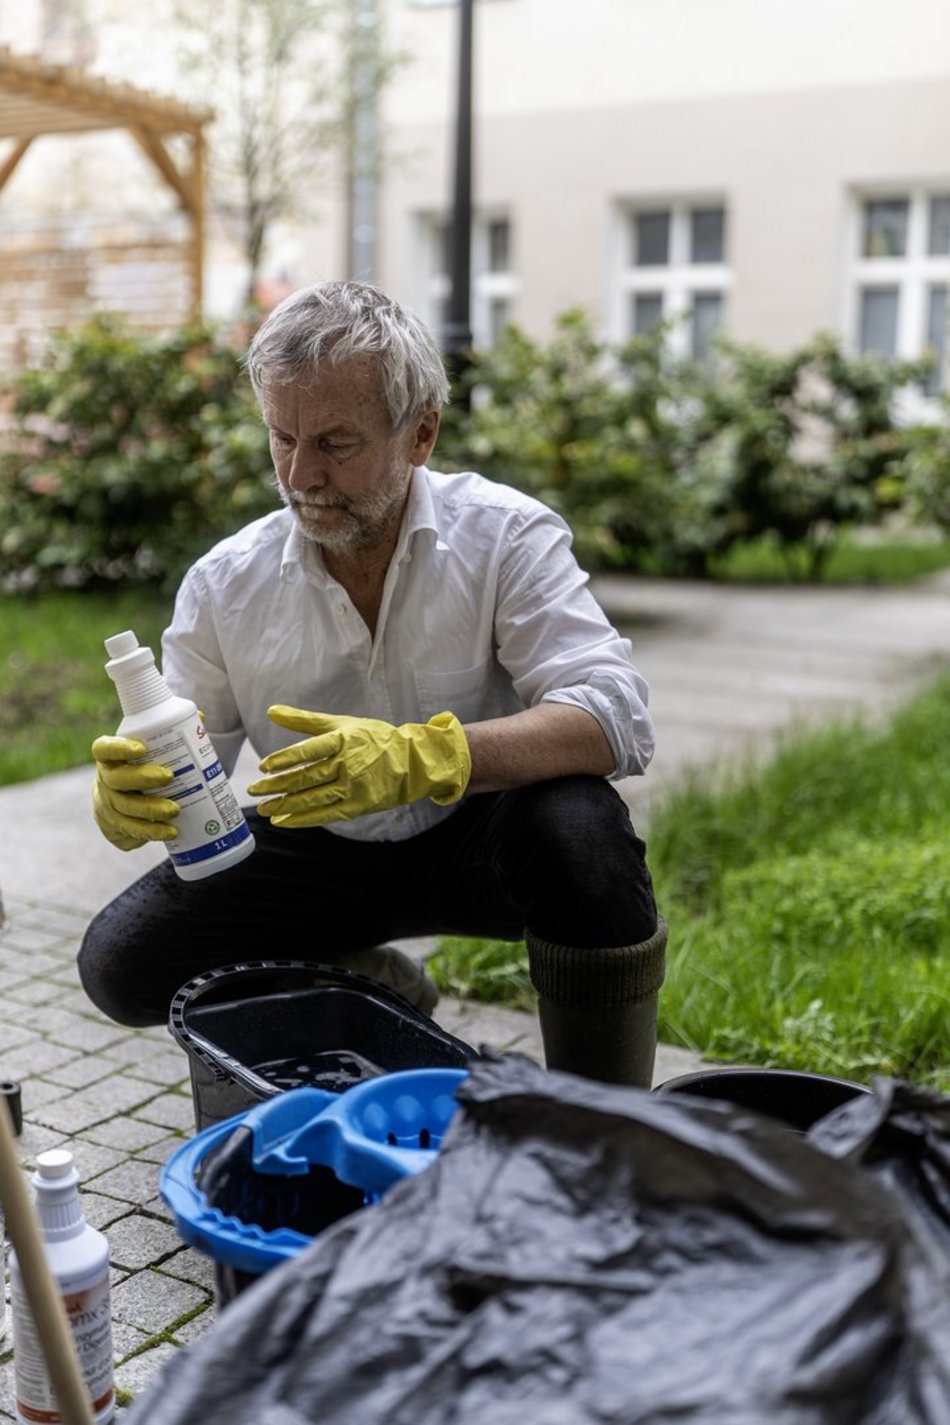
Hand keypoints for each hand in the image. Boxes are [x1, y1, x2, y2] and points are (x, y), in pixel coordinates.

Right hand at [92, 735, 179, 850]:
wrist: (127, 800)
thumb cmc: (145, 769)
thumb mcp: (154, 752)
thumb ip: (173, 734)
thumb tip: (201, 718)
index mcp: (110, 758)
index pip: (104, 749)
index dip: (119, 748)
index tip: (142, 748)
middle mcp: (104, 781)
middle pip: (116, 780)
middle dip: (142, 779)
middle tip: (169, 777)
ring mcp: (107, 807)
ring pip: (124, 810)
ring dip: (150, 812)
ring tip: (175, 811)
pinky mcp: (114, 828)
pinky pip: (129, 833)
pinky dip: (150, 833)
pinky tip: (169, 832)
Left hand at [247, 706, 471, 827]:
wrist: (413, 761)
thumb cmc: (373, 739)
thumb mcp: (341, 723)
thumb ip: (304, 720)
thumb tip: (271, 711)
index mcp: (343, 740)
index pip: (309, 750)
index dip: (285, 759)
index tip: (264, 766)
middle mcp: (348, 764)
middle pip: (306, 777)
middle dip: (277, 785)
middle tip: (254, 789)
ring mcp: (354, 787)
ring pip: (313, 798)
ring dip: (285, 804)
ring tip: (264, 808)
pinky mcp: (359, 806)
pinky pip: (326, 815)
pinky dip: (302, 819)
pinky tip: (283, 821)